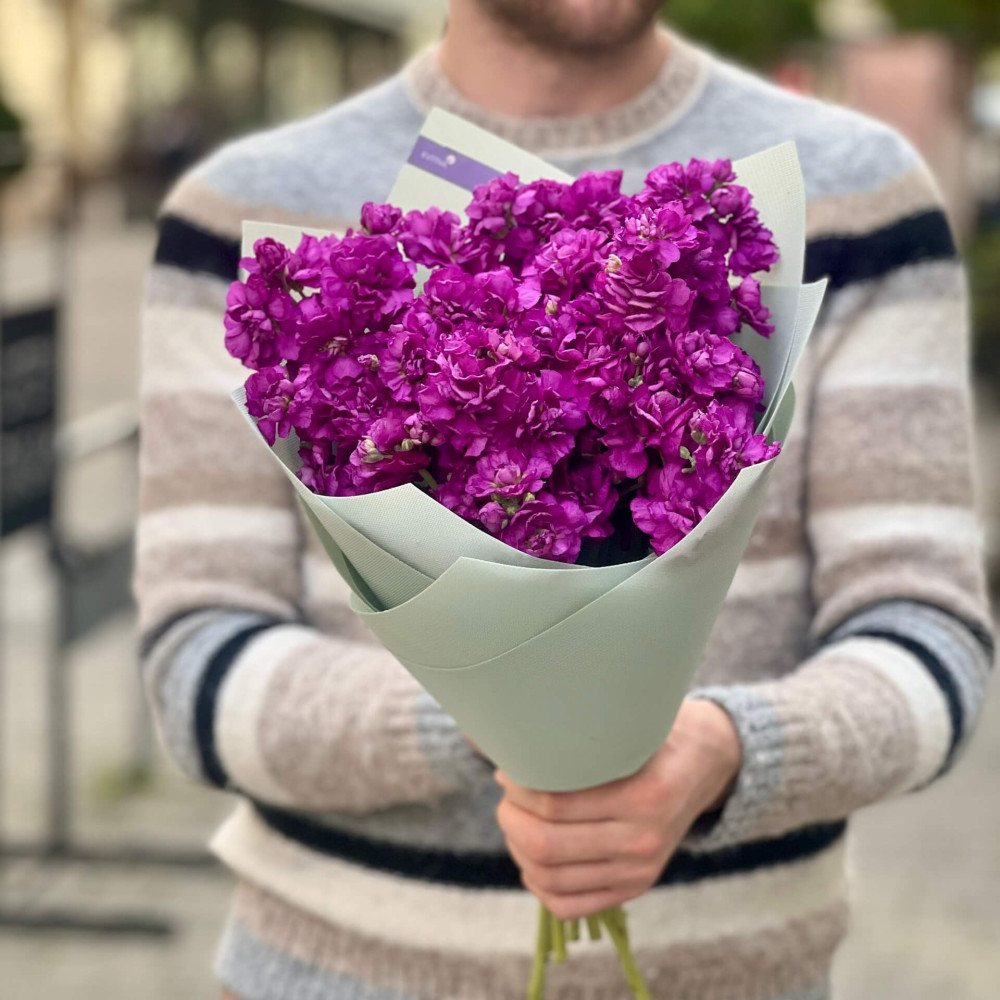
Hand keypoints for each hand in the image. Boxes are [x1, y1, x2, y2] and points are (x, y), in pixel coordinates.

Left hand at [495, 698, 740, 919]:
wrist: (707, 763)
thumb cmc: (658, 734)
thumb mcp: (630, 726)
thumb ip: (580, 736)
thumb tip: (514, 735)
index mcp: (643, 794)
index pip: (555, 804)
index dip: (519, 788)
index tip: (507, 770)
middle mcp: (643, 839)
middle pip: (547, 845)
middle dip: (511, 819)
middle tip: (506, 797)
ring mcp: (640, 870)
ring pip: (550, 877)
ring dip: (518, 849)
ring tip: (516, 821)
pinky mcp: (635, 887)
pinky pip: (570, 906)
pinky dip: (538, 885)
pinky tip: (531, 858)